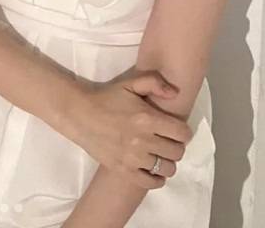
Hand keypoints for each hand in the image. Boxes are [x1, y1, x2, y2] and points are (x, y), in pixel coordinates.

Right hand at [69, 69, 192, 190]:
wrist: (80, 115)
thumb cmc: (107, 98)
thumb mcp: (130, 83)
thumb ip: (154, 82)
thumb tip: (175, 94)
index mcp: (147, 118)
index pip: (182, 133)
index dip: (183, 132)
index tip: (177, 130)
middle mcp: (143, 140)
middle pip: (177, 152)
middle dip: (177, 147)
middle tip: (169, 142)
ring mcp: (133, 158)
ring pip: (166, 168)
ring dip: (168, 162)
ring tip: (161, 155)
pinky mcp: (123, 170)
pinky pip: (150, 182)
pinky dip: (157, 179)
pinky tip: (154, 170)